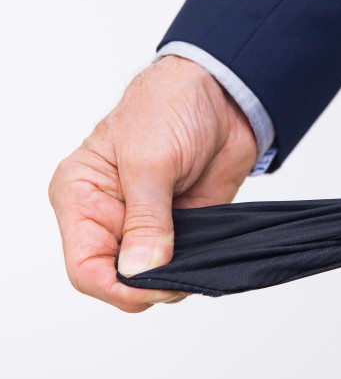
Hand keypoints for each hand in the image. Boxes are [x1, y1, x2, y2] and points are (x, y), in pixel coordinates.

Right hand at [48, 54, 258, 311]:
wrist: (221, 92)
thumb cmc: (171, 105)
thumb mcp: (150, 160)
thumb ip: (145, 220)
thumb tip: (139, 270)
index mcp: (81, 196)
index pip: (85, 267)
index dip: (118, 285)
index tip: (154, 283)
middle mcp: (107, 216)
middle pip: (118, 281)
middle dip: (150, 285)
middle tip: (183, 271)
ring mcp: (143, 226)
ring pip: (150, 280)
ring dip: (175, 279)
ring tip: (197, 254)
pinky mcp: (178, 229)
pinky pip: (181, 268)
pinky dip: (194, 270)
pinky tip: (207, 256)